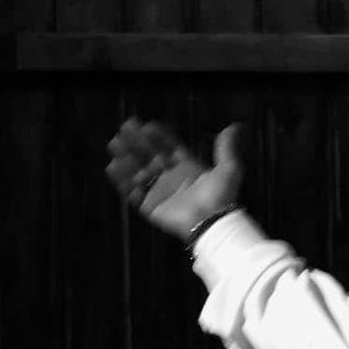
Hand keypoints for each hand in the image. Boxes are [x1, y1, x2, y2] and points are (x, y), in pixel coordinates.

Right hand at [105, 118, 244, 240]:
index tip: (147, 125)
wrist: (212, 223)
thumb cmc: (221, 197)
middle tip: (124, 127)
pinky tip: (112, 166)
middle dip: (136, 143)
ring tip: (114, 143)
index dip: (158, 136)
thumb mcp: (229, 169)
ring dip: (126, 157)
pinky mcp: (150, 207)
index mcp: (188, 168)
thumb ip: (227, 148)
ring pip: (138, 171)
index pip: (169, 147)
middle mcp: (171, 179)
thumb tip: (235, 127)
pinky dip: (122, 180)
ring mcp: (160, 193)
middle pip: (150, 156)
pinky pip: (132, 192)